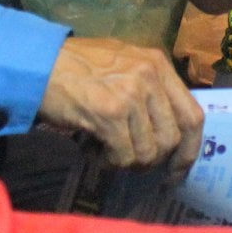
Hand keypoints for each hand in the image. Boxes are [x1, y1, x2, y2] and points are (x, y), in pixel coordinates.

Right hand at [38, 37, 203, 177]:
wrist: (38, 62)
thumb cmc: (78, 65)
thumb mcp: (124, 64)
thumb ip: (150, 88)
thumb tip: (169, 131)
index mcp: (158, 63)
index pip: (193, 115)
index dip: (190, 149)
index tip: (178, 169)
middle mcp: (150, 76)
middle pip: (172, 139)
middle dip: (153, 160)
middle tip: (130, 160)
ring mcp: (131, 94)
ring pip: (148, 152)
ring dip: (127, 161)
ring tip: (106, 148)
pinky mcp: (110, 113)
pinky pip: (124, 156)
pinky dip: (109, 162)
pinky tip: (93, 148)